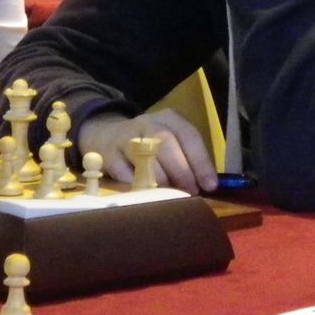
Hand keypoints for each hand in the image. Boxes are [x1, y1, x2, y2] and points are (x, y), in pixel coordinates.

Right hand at [76, 110, 217, 192]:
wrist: (105, 136)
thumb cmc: (148, 146)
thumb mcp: (170, 144)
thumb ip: (187, 160)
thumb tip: (205, 187)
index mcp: (169, 119)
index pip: (188, 135)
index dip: (200, 161)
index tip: (209, 185)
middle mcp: (147, 123)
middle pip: (165, 141)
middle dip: (181, 169)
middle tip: (189, 191)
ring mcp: (125, 136)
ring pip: (143, 154)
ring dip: (159, 178)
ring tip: (168, 195)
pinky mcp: (108, 153)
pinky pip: (123, 171)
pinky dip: (136, 184)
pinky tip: (145, 194)